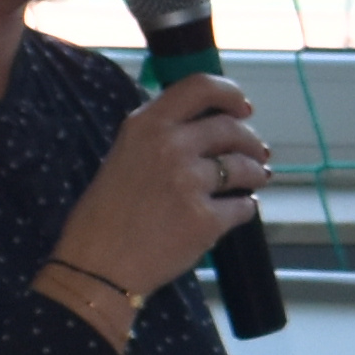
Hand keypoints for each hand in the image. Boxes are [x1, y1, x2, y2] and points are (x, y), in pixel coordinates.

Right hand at [50, 75, 272, 308]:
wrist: (97, 268)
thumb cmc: (105, 215)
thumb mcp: (124, 156)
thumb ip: (160, 136)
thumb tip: (207, 128)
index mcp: (147, 125)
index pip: (200, 87)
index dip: (231, 94)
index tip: (244, 108)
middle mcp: (171, 146)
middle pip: (231, 129)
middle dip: (250, 141)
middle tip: (257, 152)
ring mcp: (190, 183)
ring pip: (244, 167)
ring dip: (256, 172)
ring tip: (256, 179)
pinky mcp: (206, 220)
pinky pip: (242, 207)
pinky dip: (245, 208)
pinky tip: (240, 210)